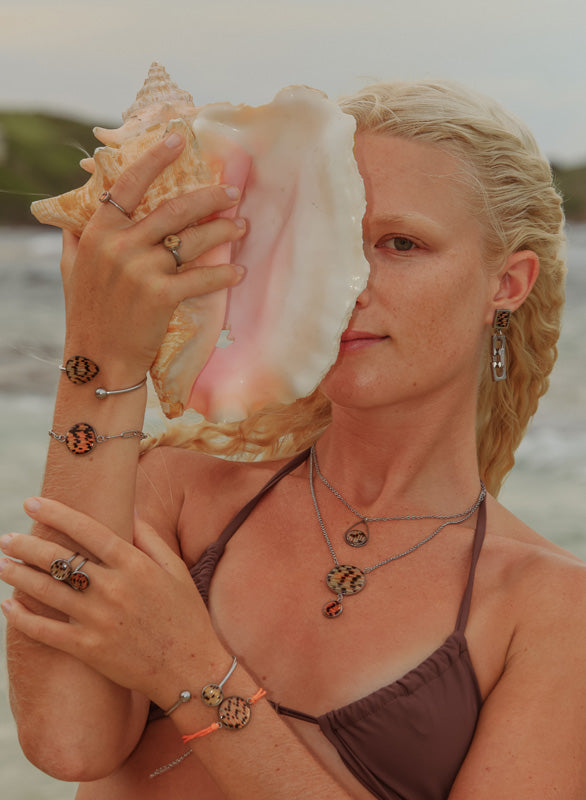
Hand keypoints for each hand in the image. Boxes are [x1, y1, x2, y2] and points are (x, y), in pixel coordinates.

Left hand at [0, 497, 218, 704]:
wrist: (190, 669)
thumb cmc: (186, 615)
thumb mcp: (176, 569)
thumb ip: (150, 538)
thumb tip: (129, 510)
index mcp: (135, 565)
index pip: (88, 531)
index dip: (57, 514)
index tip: (32, 502)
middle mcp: (114, 589)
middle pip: (60, 559)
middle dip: (27, 545)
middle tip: (6, 537)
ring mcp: (99, 620)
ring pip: (47, 591)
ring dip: (18, 576)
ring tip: (1, 564)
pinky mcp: (89, 650)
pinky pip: (46, 632)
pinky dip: (23, 618)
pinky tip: (7, 606)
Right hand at [62, 133, 245, 381]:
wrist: (98, 358)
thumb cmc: (87, 313)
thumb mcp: (72, 268)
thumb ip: (78, 237)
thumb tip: (78, 213)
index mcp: (98, 232)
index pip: (128, 184)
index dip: (154, 158)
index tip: (178, 139)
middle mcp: (120, 245)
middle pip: (173, 209)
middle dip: (208, 197)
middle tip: (232, 192)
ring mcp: (141, 270)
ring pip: (192, 240)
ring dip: (223, 232)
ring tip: (242, 226)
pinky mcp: (161, 296)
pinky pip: (201, 278)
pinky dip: (224, 275)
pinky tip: (239, 272)